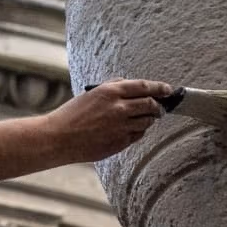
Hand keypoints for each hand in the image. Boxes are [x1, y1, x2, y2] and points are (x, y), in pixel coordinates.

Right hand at [39, 79, 173, 164]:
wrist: (59, 137)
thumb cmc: (71, 114)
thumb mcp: (91, 94)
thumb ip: (111, 87)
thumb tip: (128, 84)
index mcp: (110, 92)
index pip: (144, 86)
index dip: (160, 87)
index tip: (167, 89)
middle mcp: (119, 108)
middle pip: (150, 105)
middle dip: (158, 106)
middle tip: (159, 107)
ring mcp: (121, 127)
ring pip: (147, 122)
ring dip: (149, 119)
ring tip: (145, 118)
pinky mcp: (121, 142)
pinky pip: (137, 135)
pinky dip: (138, 131)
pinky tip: (131, 129)